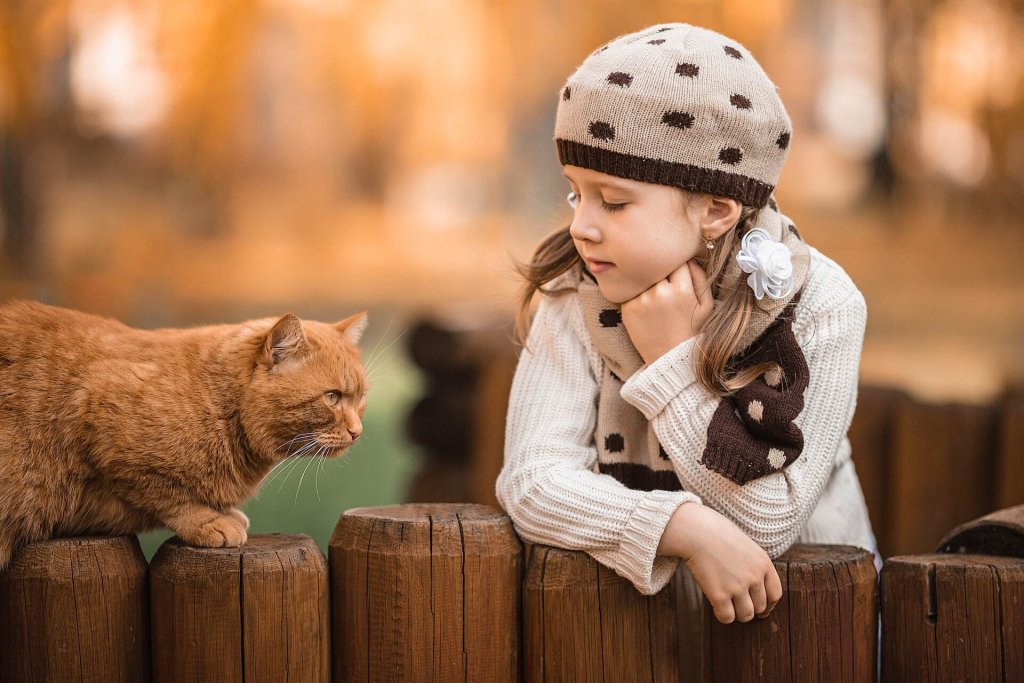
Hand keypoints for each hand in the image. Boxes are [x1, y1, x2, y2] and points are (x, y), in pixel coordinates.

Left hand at [621, 259, 713, 364]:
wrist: (670, 359)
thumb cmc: (692, 331)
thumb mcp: (707, 306)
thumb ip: (700, 278)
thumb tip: (688, 257)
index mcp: (682, 290)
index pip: (678, 261)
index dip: (679, 264)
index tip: (679, 272)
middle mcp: (660, 292)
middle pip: (658, 267)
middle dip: (663, 271)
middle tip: (667, 284)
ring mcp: (641, 300)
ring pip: (645, 277)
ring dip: (650, 281)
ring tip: (658, 298)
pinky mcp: (627, 308)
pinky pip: (633, 290)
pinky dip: (639, 293)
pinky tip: (647, 307)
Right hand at [658, 502, 782, 622]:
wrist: (696, 531)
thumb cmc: (716, 534)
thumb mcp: (745, 545)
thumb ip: (754, 565)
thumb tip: (754, 589)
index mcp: (763, 563)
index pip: (775, 594)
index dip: (768, 605)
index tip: (761, 609)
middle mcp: (754, 577)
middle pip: (760, 607)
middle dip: (750, 608)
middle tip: (737, 604)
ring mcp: (737, 587)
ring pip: (746, 615)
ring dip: (737, 613)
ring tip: (727, 604)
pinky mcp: (719, 595)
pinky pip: (727, 617)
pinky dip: (722, 615)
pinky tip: (715, 604)